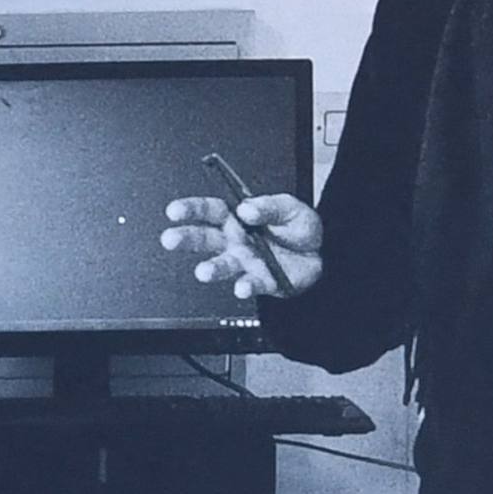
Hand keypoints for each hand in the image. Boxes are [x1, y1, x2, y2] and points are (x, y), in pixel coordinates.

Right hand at [159, 192, 324, 300]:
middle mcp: (235, 241)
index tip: (175, 211)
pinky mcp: (261, 281)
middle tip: (171, 239)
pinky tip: (242, 287)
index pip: (209, 211)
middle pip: (205, 238)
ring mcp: (245, 262)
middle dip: (185, 238)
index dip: (190, 209)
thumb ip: (269, 206)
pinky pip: (251, 284)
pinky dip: (246, 286)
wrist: (322, 253)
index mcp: (237, 217)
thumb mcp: (289, 207)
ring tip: (203, 271)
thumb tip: (247, 208)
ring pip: (222, 265)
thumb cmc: (298, 227)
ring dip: (212, 268)